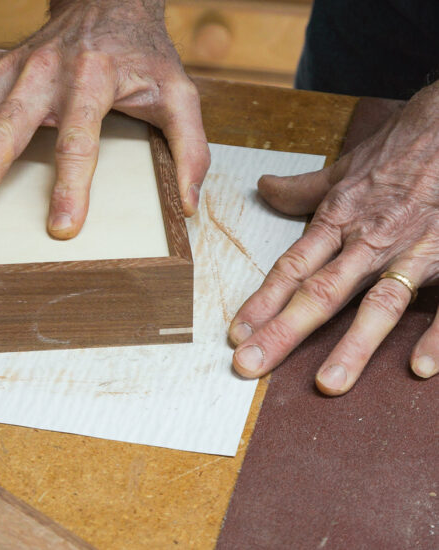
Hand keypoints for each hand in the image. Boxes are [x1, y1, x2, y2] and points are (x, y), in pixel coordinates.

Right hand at [0, 0, 208, 238]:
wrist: (106, 2)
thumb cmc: (140, 53)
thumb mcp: (179, 92)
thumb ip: (189, 147)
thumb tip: (185, 204)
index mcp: (90, 81)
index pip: (76, 140)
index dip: (69, 186)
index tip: (61, 229)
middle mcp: (38, 75)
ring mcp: (4, 72)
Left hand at [228, 81, 438, 394]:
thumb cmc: (398, 151)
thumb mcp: (343, 170)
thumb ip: (302, 189)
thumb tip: (263, 188)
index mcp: (339, 221)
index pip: (291, 268)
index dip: (261, 302)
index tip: (235, 334)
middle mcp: (370, 241)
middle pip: (321, 292)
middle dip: (283, 332)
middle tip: (250, 366)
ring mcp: (414, 251)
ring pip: (380, 302)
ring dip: (353, 345)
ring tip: (328, 383)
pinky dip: (438, 334)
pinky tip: (420, 367)